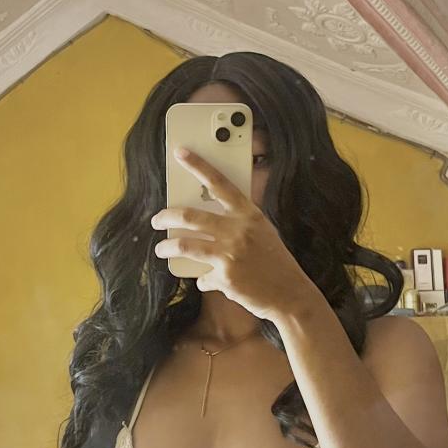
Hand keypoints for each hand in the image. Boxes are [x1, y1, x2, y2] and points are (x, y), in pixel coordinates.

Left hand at [150, 147, 309, 320]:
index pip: (220, 183)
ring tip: (161, 250)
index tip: (180, 153)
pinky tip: (205, 280)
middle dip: (166, 216)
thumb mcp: (263, 233)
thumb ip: (238, 224)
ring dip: (167, 247)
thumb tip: (207, 222)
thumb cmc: (276, 263)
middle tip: (156, 220)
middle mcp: (238, 230)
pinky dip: (202, 279)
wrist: (291, 294)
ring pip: (184, 245)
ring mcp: (230, 254)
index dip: (198, 165)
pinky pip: (202, 276)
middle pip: (190, 216)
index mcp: (249, 215)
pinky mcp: (225, 277)